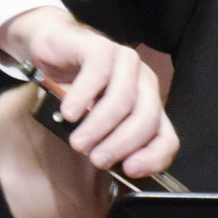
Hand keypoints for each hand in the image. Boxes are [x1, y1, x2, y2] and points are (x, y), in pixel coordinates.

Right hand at [3, 8, 177, 178]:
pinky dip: (82, 97)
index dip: (153, 157)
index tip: (128, 170)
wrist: (52, 49)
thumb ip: (107, 140)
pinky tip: (69, 113)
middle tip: (97, 159)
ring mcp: (124, 62)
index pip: (166, 136)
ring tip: (78, 141)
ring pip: (123, 98)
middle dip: (122, 143)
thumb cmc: (72, 88)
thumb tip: (109, 167)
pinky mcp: (100, 47)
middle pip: (146, 118)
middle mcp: (142, 82)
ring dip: (99, 125)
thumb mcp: (92, 122)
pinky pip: (98, 73)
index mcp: (147, 104)